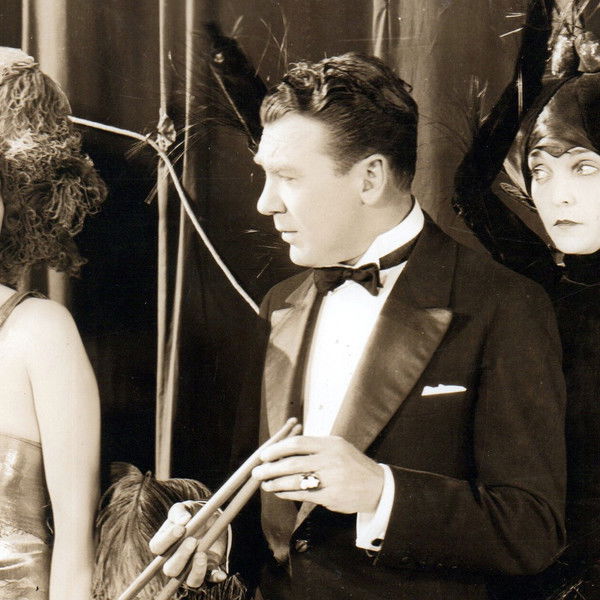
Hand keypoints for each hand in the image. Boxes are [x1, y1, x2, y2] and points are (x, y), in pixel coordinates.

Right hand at [149, 501, 227, 587]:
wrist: (211, 518)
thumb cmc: (193, 513)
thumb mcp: (186, 508)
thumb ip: (180, 511)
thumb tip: (184, 519)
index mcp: (164, 543)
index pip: (157, 547)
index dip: (167, 539)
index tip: (181, 528)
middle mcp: (174, 560)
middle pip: (170, 568)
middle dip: (180, 556)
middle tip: (192, 541)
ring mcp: (189, 567)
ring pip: (187, 580)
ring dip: (195, 571)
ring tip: (202, 555)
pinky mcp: (206, 570)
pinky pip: (209, 579)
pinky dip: (214, 577)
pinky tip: (220, 574)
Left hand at [252, 435, 384, 513]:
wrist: (378, 486)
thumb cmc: (352, 464)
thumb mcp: (337, 447)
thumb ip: (314, 447)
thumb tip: (282, 449)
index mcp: (330, 444)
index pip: (298, 444)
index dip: (277, 449)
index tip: (264, 455)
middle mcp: (331, 460)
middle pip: (293, 463)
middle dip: (271, 468)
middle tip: (257, 472)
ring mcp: (331, 479)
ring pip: (296, 481)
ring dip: (276, 483)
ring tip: (265, 485)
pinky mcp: (331, 497)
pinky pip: (303, 495)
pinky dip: (288, 494)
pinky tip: (280, 493)